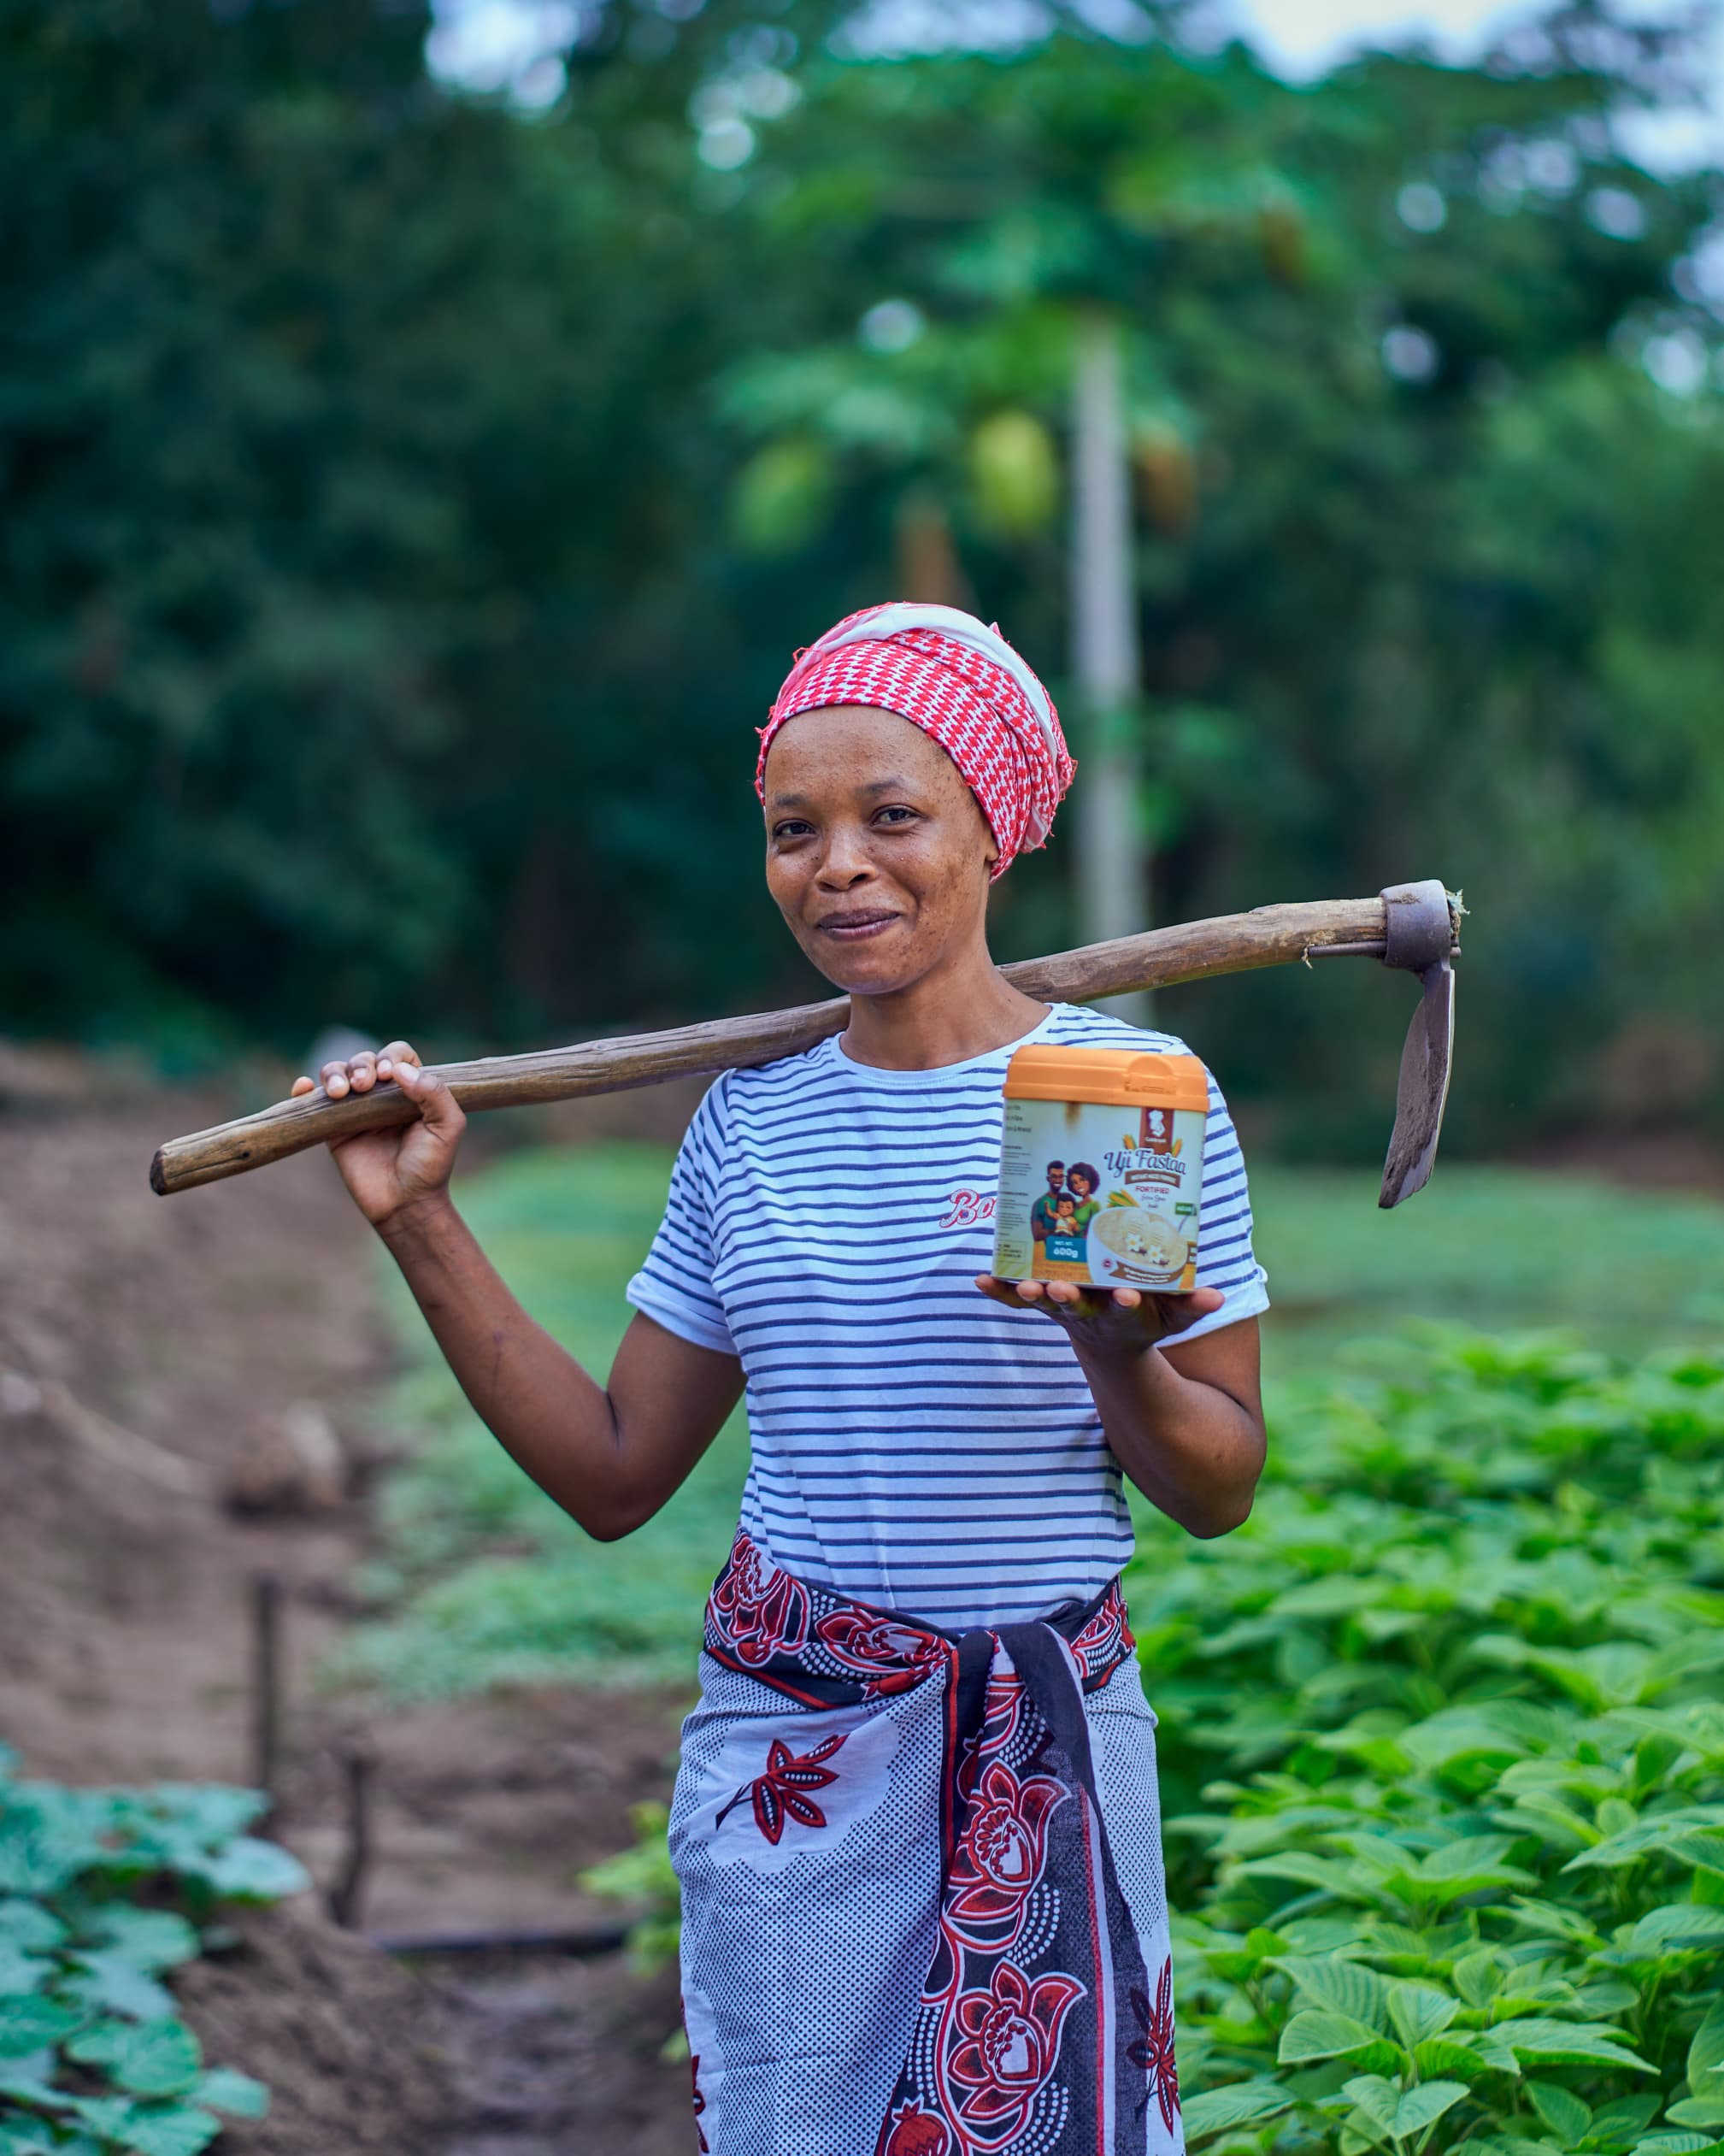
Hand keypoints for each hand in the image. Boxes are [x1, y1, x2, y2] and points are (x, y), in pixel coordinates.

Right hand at [288, 1039, 465, 1229]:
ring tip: (339, 1093)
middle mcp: (383, 1095)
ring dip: (334, 1073)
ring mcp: (356, 1110)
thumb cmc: (430, 1166)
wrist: (404, 1204)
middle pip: (364, 1059)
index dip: (391, 1057)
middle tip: (363, 1086)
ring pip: (337, 1073)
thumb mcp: (447, 1127)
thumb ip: (434, 1093)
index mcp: (412, 1089)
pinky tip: (304, 1087)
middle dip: (361, 1065)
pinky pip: (314, 1101)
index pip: (398, 1056)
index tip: (389, 1075)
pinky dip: (305, 1088)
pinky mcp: (333, 1128)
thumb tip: (400, 1070)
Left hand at [974, 1275, 1224, 1362]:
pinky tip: (979, 1279)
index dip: (1127, 1303)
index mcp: (1124, 1315)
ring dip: (1029, 1295)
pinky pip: (1016, 1300)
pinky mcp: (1043, 1304)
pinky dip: (999, 1291)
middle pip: (1077, 1308)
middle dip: (1068, 1299)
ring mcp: (1063, 1310)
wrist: (1111, 1341)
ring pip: (1043, 1305)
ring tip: (1019, 1286)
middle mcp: (1090, 1315)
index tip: (1129, 1295)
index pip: (1127, 1310)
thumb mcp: (1174, 1316)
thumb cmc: (1147, 1318)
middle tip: (1058, 1290)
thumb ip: (1192, 1306)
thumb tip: (1217, 1297)